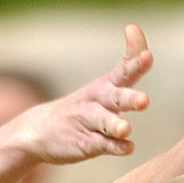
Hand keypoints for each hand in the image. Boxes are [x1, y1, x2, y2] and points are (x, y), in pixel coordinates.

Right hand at [13, 23, 152, 163]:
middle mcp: (98, 101)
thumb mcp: (102, 86)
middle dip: (130, 98)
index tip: (147, 55)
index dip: (136, 61)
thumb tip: (139, 35)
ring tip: (125, 129)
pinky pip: (102, 145)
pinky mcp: (85, 144)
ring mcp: (90, 123)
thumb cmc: (80, 106)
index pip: (124, 69)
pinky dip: (115, 147)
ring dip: (116, 125)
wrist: (36, 131)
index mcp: (105, 85)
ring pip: (105, 123)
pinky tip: (127, 148)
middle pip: (116, 97)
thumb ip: (126, 68)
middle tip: (144, 101)